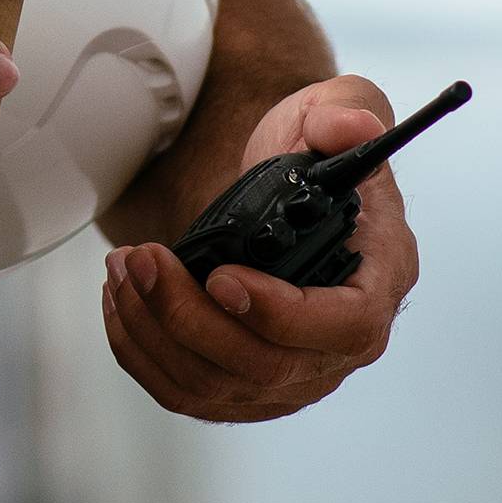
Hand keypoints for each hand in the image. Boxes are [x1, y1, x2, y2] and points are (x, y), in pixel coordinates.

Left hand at [100, 77, 416, 420]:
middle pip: (266, 366)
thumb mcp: (339, 108)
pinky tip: (121, 304)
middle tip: (144, 262)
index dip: (283, 314)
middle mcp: (343, 342)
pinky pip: (188, 394)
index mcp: (380, 278)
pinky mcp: (245, 385)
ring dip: (155, 332)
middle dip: (190, 317)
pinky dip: (143, 353)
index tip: (222, 277)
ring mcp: (294, 373)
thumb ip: (347, 112)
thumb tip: (352, 129)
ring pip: (216, 386)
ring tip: (124, 269)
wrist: (279, 183)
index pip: (348, 326)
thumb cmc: (314, 148)